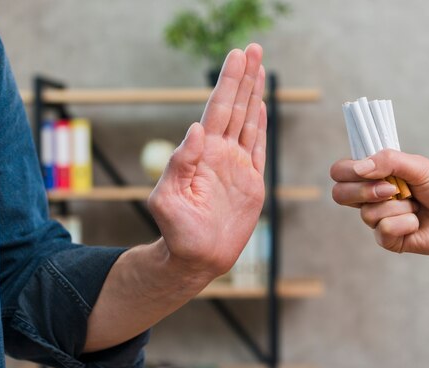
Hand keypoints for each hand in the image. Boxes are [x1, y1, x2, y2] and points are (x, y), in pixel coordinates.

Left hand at [148, 44, 266, 280]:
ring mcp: (237, 166)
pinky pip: (258, 148)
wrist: (197, 258)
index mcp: (202, 153)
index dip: (228, 83)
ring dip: (255, 95)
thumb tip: (196, 129)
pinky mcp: (251, 182)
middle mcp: (221, 154)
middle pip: (235, 108)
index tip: (236, 56)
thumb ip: (179, 163)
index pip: (217, 110)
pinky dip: (261, 126)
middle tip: (253, 48)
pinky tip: (261, 107)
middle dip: (244, 78)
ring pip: (249, 122)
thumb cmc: (177, 232)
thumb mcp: (166, 198)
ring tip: (260, 68)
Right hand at [330, 149, 428, 273]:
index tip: (368, 171)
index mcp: (375, 175)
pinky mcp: (388, 239)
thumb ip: (388, 160)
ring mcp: (378, 219)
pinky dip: (405, 224)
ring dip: (397, 207)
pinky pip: (383, 230)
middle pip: (341, 194)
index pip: (341, 171)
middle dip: (365, 191)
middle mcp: (372, 197)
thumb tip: (359, 168)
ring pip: (367, 213)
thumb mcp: (418, 166)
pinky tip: (417, 223)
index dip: (347, 171)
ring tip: (416, 206)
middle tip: (392, 189)